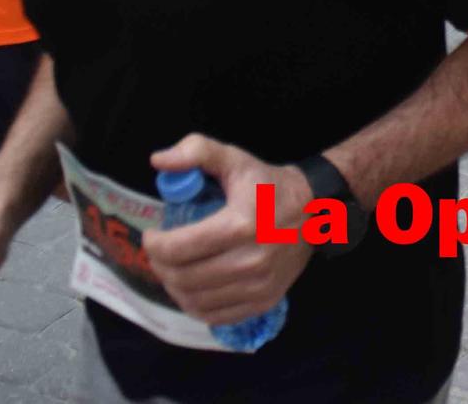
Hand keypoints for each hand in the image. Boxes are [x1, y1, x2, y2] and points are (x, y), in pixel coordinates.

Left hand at [144, 134, 314, 327]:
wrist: (315, 211)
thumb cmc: (269, 185)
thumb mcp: (235, 159)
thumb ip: (197, 151)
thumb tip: (158, 160)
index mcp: (241, 224)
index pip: (179, 249)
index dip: (155, 245)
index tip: (152, 235)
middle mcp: (252, 260)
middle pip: (184, 278)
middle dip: (160, 266)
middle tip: (159, 253)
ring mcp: (259, 285)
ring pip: (196, 301)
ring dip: (174, 287)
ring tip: (173, 269)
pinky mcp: (264, 301)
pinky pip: (216, 315)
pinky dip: (195, 306)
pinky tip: (192, 288)